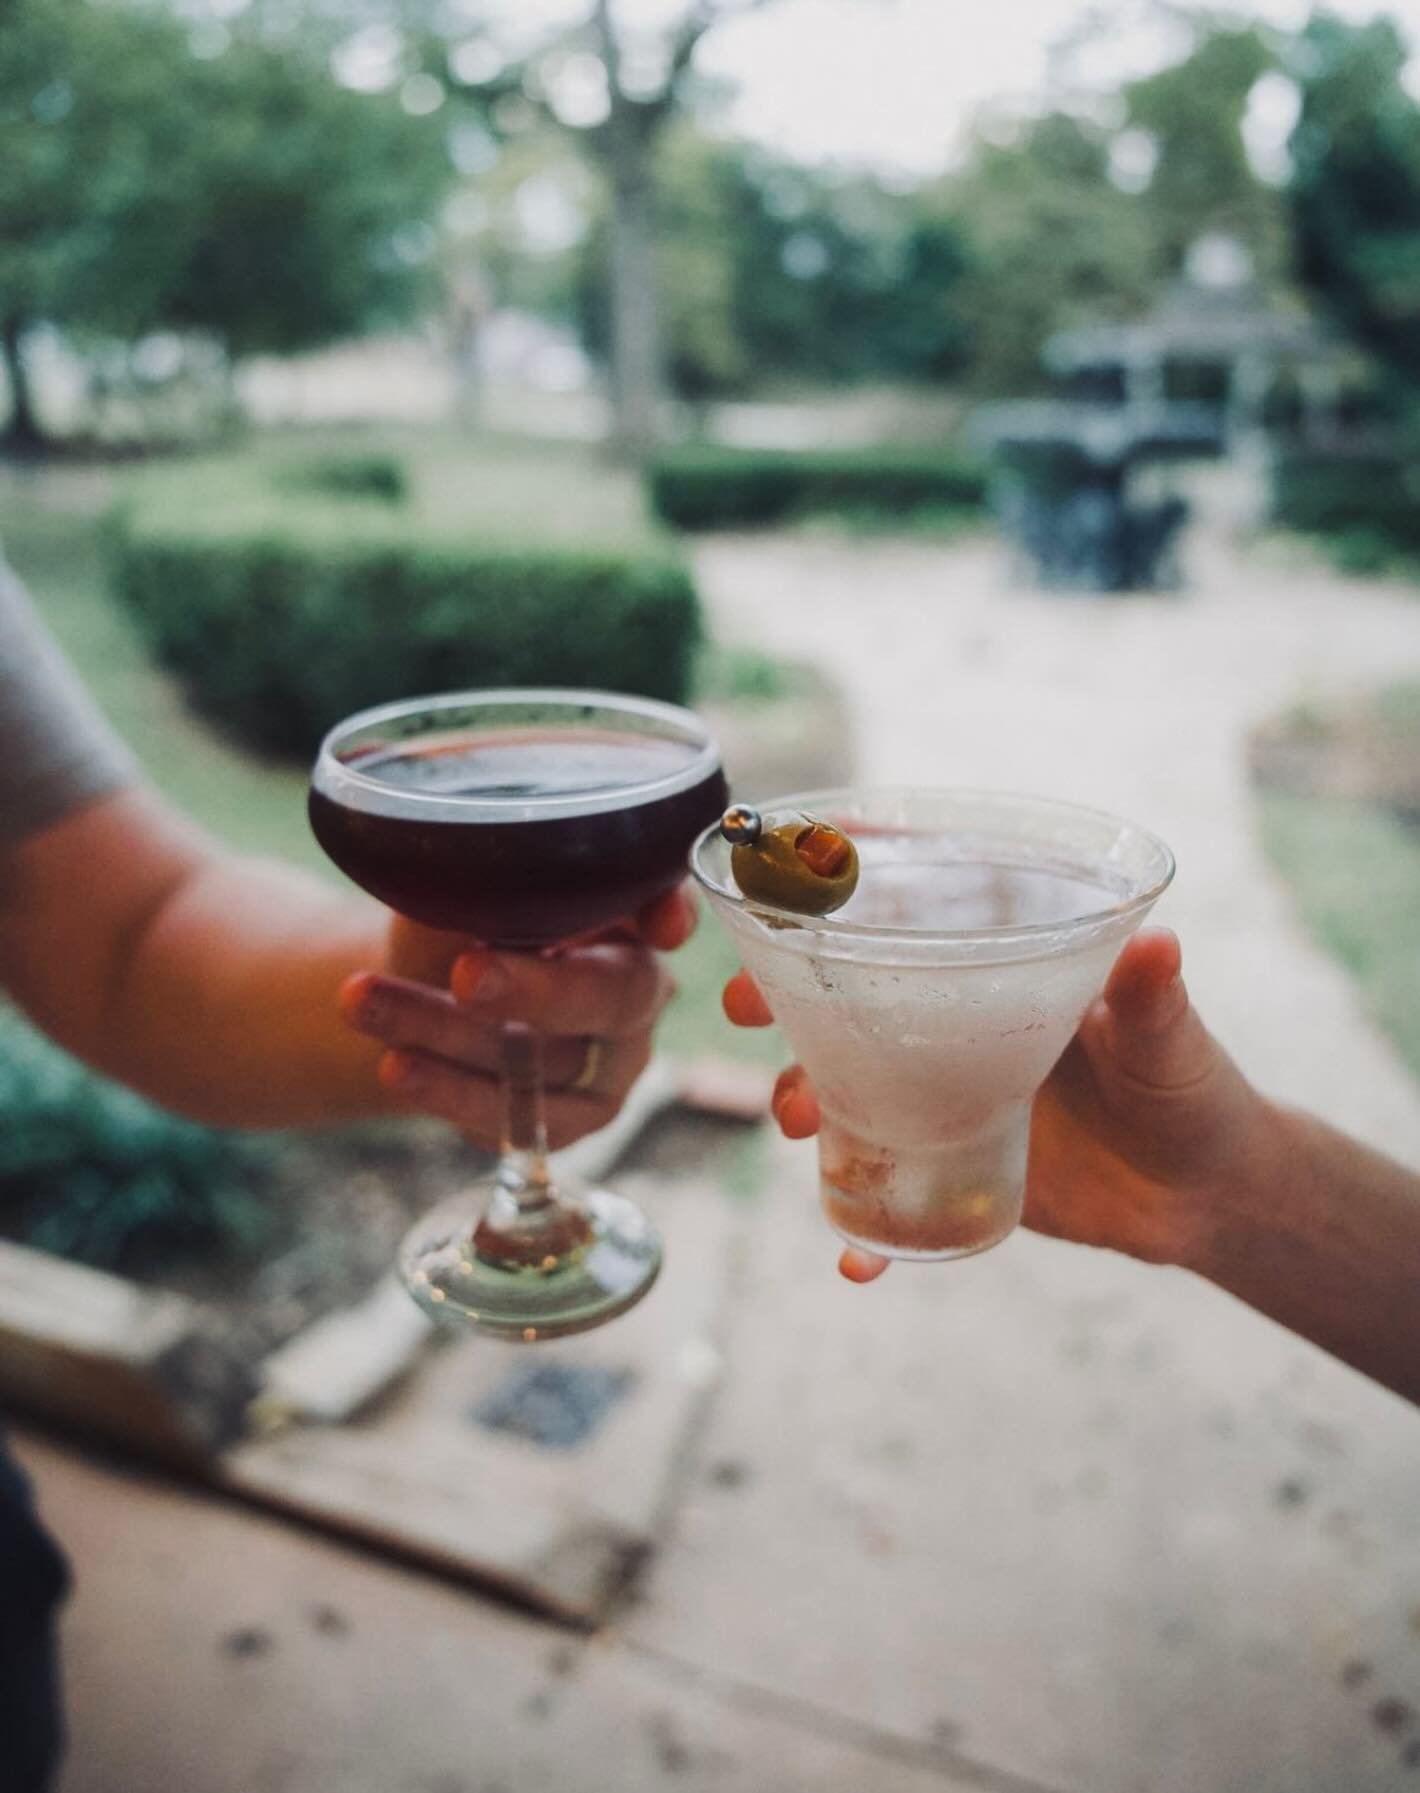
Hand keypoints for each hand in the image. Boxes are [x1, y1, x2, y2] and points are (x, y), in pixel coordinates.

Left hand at [340, 887, 695, 1151]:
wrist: (415, 989)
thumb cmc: (457, 922)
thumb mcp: (467, 888)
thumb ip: (489, 882)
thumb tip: (469, 875)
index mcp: (627, 914)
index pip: (667, 905)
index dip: (671, 914)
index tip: (662, 925)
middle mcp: (637, 987)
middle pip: (614, 994)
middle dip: (538, 989)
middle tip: (466, 975)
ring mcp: (612, 1062)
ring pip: (550, 1058)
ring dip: (449, 1031)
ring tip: (365, 1002)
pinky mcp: (572, 1119)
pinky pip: (521, 1117)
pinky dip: (450, 1091)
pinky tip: (397, 1065)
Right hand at [724, 929, 1275, 1282]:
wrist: (1205, 1197)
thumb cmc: (1193, 1093)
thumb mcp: (1172, 1043)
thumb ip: (1156, 1000)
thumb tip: (1158, 944)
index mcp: (1001, 975)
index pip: (906, 925)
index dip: (836, 909)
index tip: (782, 901)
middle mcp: (957, 1029)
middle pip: (849, 1004)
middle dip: (784, 1000)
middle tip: (745, 1011)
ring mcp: (943, 1099)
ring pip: (847, 1090)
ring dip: (801, 1100)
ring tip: (796, 1121)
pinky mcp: (950, 1167)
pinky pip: (887, 1194)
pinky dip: (864, 1233)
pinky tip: (857, 1263)